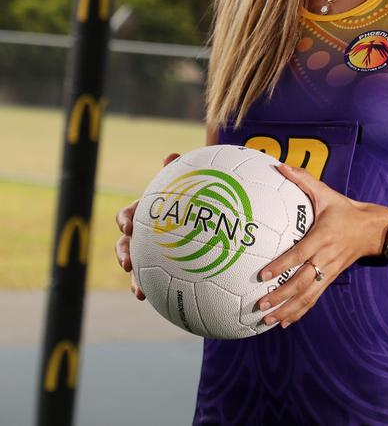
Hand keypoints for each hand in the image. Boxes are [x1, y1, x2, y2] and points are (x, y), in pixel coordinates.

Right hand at [115, 152, 179, 299]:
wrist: (200, 217)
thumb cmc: (189, 198)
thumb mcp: (184, 185)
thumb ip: (177, 172)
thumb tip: (170, 154)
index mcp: (145, 212)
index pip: (128, 214)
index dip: (125, 219)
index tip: (129, 225)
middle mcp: (142, 233)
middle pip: (124, 244)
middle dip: (123, 254)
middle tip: (128, 263)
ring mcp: (149, 252)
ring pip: (135, 266)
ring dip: (134, 279)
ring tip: (139, 290)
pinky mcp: (159, 267)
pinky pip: (151, 280)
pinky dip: (149, 288)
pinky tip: (154, 299)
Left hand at [256, 164, 387, 328]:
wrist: (372, 229)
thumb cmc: (344, 209)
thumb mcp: (326, 192)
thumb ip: (302, 179)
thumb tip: (279, 165)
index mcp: (322, 236)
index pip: (299, 254)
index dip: (282, 266)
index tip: (263, 275)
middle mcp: (325, 257)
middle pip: (302, 281)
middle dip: (280, 295)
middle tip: (260, 305)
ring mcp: (329, 271)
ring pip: (308, 295)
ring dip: (287, 309)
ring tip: (267, 320)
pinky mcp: (331, 278)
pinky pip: (314, 298)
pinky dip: (300, 312)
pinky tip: (284, 321)